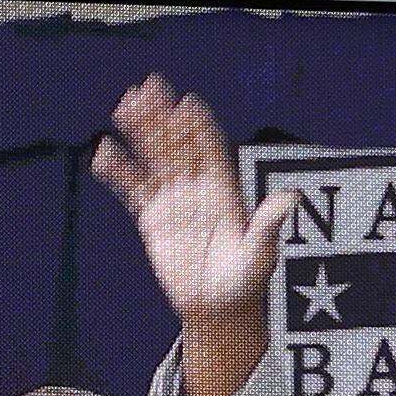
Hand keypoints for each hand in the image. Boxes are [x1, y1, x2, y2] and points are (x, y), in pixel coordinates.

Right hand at [88, 74, 291, 395]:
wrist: (217, 307)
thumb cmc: (245, 282)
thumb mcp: (260, 254)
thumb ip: (268, 225)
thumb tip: (291, 198)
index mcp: (224, 191)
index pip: (209, 150)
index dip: (198, 128)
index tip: (187, 104)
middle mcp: (197, 188)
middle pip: (177, 145)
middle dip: (163, 118)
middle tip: (148, 88)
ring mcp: (174, 200)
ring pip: (154, 158)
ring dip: (140, 132)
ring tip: (125, 104)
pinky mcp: (153, 218)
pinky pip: (134, 189)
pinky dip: (120, 171)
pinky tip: (105, 152)